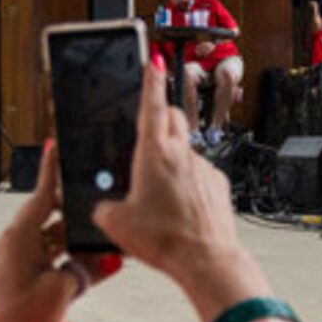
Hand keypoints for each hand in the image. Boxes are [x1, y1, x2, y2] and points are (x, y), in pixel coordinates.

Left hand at [0, 151, 99, 321]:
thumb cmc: (22, 319)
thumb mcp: (61, 289)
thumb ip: (86, 267)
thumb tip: (106, 258)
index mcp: (20, 237)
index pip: (41, 195)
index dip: (51, 171)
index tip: (55, 145)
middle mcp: (18, 244)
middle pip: (52, 216)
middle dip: (77, 212)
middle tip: (99, 202)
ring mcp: (22, 261)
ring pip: (57, 239)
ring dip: (79, 240)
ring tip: (107, 239)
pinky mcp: (28, 277)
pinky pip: (55, 259)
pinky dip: (74, 259)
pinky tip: (101, 263)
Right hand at [97, 62, 267, 313]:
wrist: (206, 260)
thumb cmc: (164, 240)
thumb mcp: (116, 225)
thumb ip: (103, 208)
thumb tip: (103, 208)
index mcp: (154, 153)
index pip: (152, 104)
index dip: (150, 80)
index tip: (153, 60)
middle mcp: (182, 154)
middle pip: (172, 117)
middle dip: (160, 114)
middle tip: (147, 126)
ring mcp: (203, 168)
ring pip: (186, 146)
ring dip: (172, 154)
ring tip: (158, 182)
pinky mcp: (218, 185)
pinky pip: (200, 171)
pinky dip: (188, 178)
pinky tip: (179, 203)